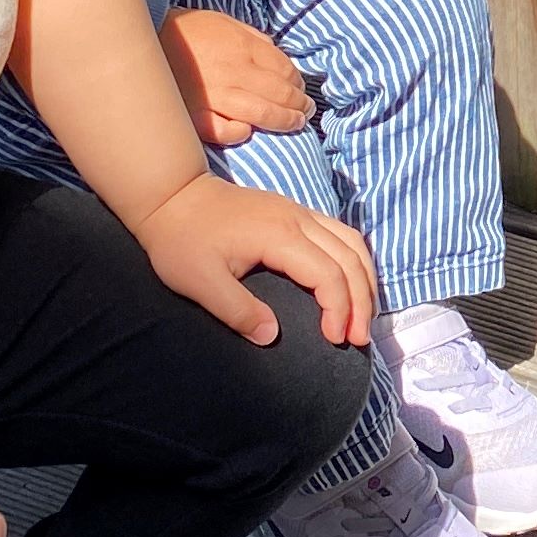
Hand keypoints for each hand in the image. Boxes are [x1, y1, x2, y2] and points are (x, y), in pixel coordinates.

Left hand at [134, 168, 375, 348]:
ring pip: (352, 242)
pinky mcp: (294, 211)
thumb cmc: (182, 240)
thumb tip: (271, 337)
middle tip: (359, 338)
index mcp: (280, 236)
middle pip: (350, 258)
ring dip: (364, 279)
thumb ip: (237, 311)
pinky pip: (340, 233)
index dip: (339, 309)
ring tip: (363, 313)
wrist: (172, 196)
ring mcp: (299, 211)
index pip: (329, 275)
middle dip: (362, 301)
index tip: (334, 340)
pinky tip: (350, 281)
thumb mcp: (199, 282)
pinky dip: (354, 261)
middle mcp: (299, 218)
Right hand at [158, 6, 311, 147]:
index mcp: (242, 47)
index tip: (301, 90)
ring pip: (261, 114)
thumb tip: (278, 57)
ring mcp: (213, 95)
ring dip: (284, 121)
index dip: (299, 83)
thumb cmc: (189, 31)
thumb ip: (255, 40)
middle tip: (306, 112)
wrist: (144, 39)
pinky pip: (223, 131)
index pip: (285, 71)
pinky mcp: (193, 114)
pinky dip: (239, 133)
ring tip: (295, 124)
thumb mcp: (227, 23)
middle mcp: (233, 72)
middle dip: (299, 105)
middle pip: (280, 93)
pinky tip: (248, 132)